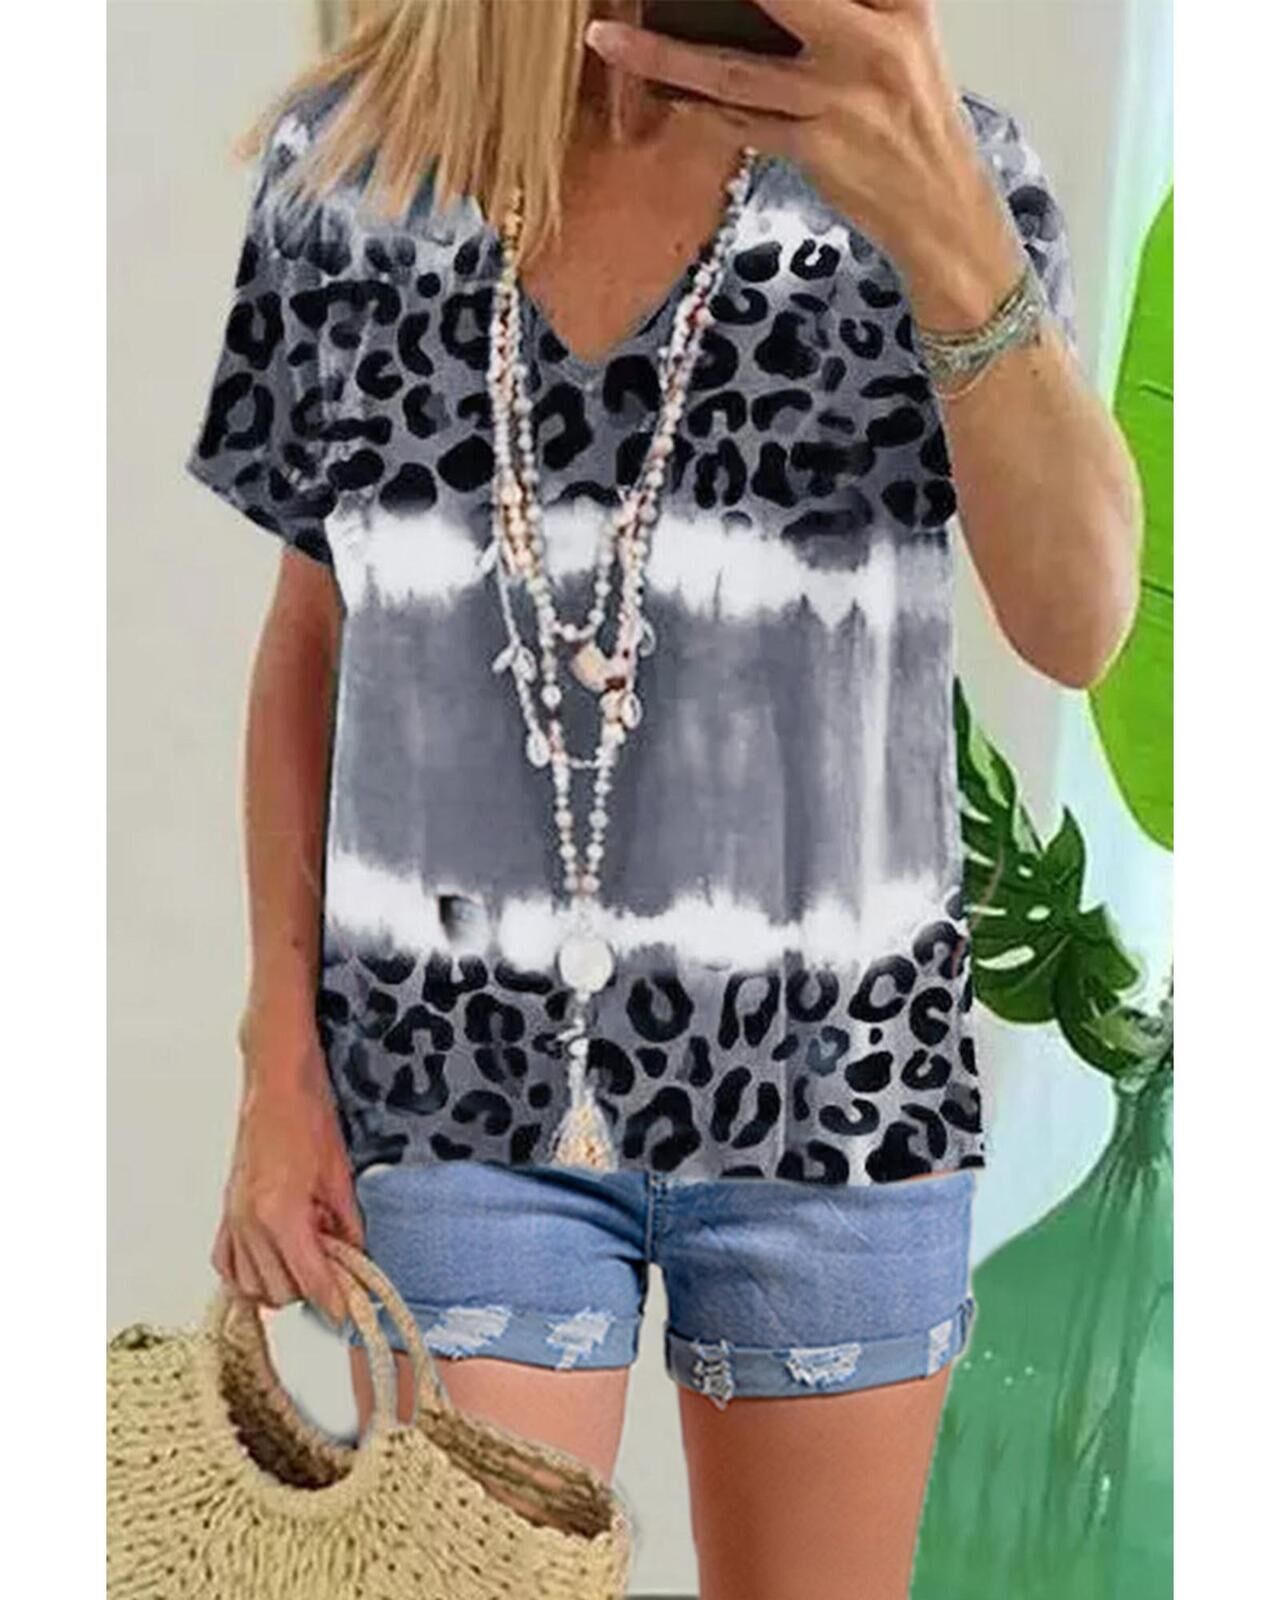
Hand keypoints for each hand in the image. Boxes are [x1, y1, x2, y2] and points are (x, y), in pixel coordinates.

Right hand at [210, 1034, 363, 1326]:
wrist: (277, 1086)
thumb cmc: (308, 1118)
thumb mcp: (340, 1175)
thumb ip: (347, 1225)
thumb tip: (358, 1259)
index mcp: (281, 1214)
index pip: (309, 1280)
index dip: (334, 1302)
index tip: (348, 1314)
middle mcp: (250, 1223)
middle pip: (280, 1292)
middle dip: (312, 1288)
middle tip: (337, 1266)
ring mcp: (232, 1220)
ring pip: (253, 1286)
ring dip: (283, 1283)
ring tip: (309, 1254)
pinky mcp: (226, 1213)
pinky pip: (228, 1266)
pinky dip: (249, 1275)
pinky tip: (274, 1260)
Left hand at [585, 0, 1024, 320]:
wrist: (942, 209)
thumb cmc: (911, 122)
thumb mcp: (899, 40)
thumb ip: (847, 10)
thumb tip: (762, 7)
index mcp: (899, 1)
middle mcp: (874, 40)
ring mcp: (842, 98)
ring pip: (734, 68)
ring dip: (663, 54)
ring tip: (608, 38)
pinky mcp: (818, 149)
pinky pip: (740, 124)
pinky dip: (697, 109)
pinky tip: (660, 93)